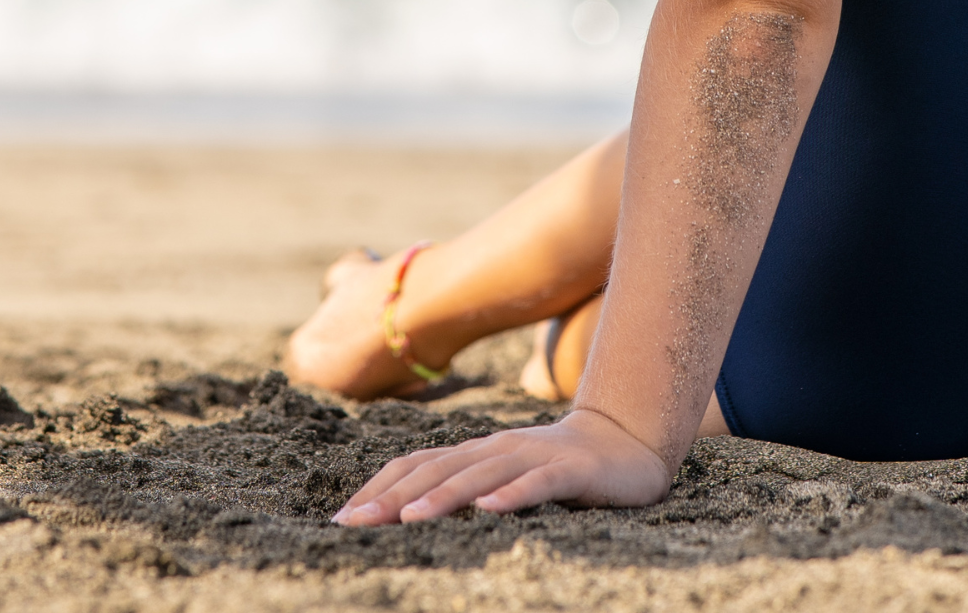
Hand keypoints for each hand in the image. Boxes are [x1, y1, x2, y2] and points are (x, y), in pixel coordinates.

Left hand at [332, 407, 671, 522]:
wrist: (625, 444)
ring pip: (482, 473)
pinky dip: (514, 494)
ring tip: (410, 518)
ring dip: (444, 496)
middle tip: (355, 523)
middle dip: (394, 496)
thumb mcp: (502, 478)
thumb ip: (462, 490)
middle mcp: (498, 448)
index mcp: (477, 452)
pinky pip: (539, 482)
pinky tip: (492, 509)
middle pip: (440, 468)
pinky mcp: (571, 471)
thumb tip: (400, 518)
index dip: (379, 487)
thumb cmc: (555, 469)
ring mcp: (534, 456)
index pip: (418, 464)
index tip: (341, 519)